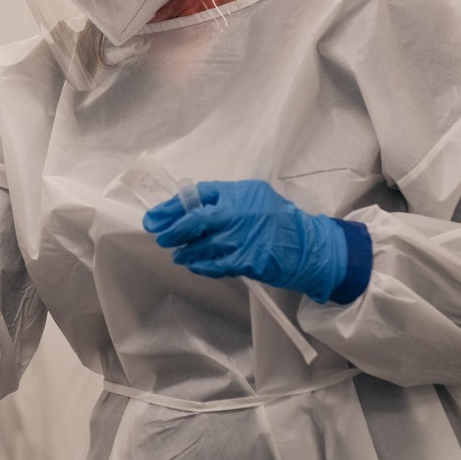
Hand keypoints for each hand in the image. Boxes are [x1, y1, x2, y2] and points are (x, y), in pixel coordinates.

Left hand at [142, 180, 348, 303]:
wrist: (306, 244)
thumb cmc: (277, 218)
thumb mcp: (252, 196)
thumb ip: (223, 198)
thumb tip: (189, 205)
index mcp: (236, 193)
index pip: (196, 196)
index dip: (171, 208)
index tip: (154, 217)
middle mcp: (236, 214)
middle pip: (193, 222)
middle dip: (172, 230)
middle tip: (160, 236)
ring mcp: (240, 239)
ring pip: (201, 246)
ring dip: (185, 251)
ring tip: (178, 253)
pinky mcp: (245, 261)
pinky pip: (214, 265)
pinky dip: (201, 266)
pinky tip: (195, 265)